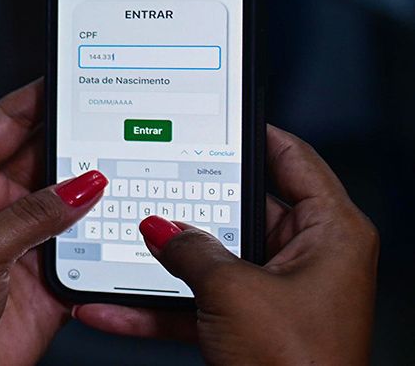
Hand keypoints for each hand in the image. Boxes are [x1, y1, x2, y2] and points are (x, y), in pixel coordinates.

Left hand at [0, 79, 106, 364]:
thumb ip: (29, 217)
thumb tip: (81, 183)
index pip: (2, 124)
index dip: (36, 97)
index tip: (71, 75)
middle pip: (42, 157)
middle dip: (77, 139)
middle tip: (120, 118)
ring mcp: (20, 241)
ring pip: (70, 200)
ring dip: (98, 188)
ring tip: (133, 165)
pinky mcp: (46, 279)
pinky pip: (85, 246)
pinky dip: (108, 235)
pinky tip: (129, 221)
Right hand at [75, 126, 378, 364]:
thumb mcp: (233, 291)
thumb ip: (190, 249)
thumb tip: (162, 228)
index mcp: (331, 233)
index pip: (293, 160)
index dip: (253, 133)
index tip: (216, 117)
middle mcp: (310, 259)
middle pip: (241, 210)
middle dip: (188, 204)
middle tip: (153, 178)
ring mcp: (278, 295)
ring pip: (212, 262)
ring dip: (163, 262)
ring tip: (120, 242)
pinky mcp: (251, 328)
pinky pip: (198, 305)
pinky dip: (158, 307)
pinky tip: (114, 307)